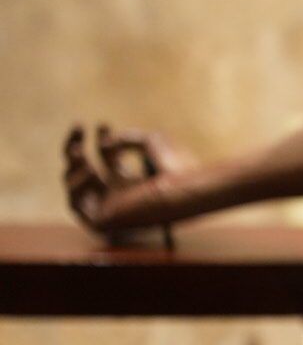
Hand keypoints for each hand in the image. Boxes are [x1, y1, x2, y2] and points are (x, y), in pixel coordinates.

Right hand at [63, 123, 192, 234]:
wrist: (187, 189)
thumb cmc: (178, 168)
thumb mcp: (152, 143)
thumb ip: (127, 139)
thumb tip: (107, 143)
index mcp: (134, 183)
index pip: (107, 161)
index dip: (102, 139)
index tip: (104, 123)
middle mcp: (121, 198)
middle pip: (84, 173)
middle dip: (75, 148)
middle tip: (80, 125)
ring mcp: (113, 210)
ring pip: (75, 189)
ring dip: (72, 166)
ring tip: (80, 152)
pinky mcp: (107, 221)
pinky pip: (76, 208)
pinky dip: (76, 187)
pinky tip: (89, 172)